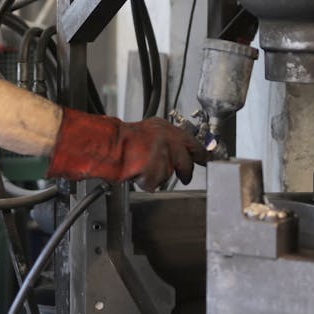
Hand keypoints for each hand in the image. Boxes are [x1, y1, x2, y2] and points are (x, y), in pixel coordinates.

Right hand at [45, 109, 208, 190]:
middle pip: (187, 164)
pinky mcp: (156, 172)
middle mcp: (169, 141)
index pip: (193, 143)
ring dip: (157, 175)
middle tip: (184, 177)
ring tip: (141, 167)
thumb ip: (164, 139)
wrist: (107, 145)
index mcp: (167, 129)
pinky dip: (146, 182)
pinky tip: (136, 173)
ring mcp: (164, 157)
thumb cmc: (120, 138)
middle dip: (185, 172)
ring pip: (169, 175)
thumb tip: (178, 149)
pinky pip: (155, 183)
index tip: (206, 160)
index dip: (201, 154)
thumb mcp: (146, 130)